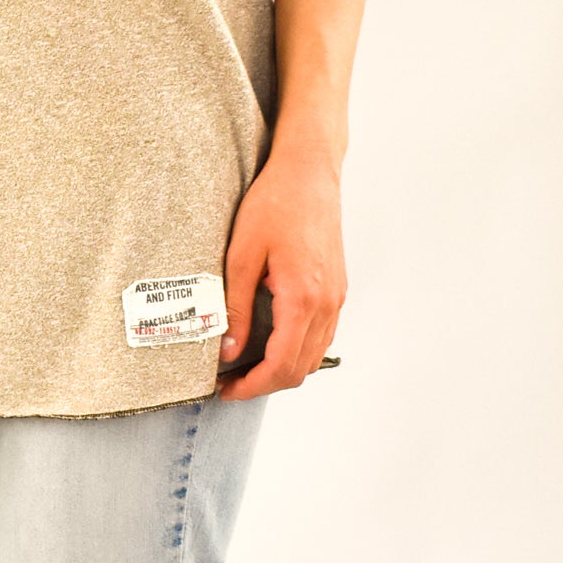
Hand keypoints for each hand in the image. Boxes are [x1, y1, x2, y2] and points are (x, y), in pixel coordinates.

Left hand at [215, 145, 345, 399]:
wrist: (309, 172)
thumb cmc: (274, 204)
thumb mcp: (241, 256)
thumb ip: (236, 309)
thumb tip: (228, 351)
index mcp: (303, 298)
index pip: (281, 365)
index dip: (251, 387)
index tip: (225, 390)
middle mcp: (327, 303)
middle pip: (300, 369)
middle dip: (264, 384)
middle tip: (229, 382)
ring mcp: (336, 297)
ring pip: (313, 356)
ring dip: (281, 369)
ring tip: (244, 365)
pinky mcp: (336, 289)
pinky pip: (321, 335)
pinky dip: (297, 350)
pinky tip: (269, 342)